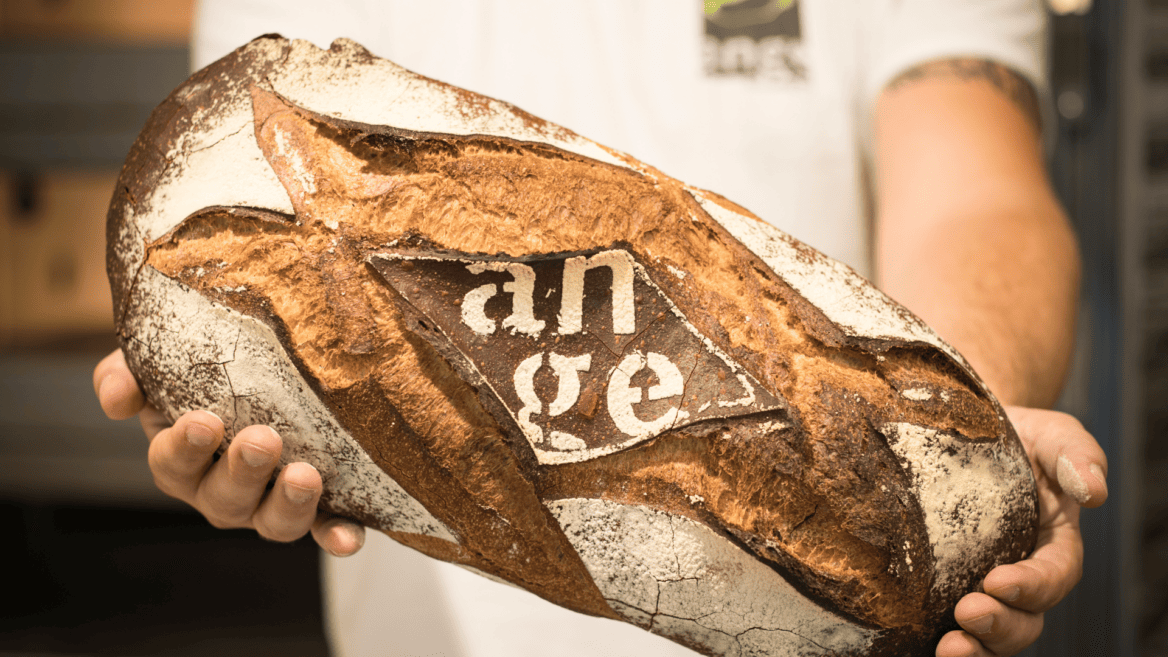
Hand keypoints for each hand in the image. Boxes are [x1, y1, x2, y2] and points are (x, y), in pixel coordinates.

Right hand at [93, 349, 364, 555]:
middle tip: (261, 440)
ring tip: (305, 476)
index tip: (203, 422)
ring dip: (289, 504)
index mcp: (183, 460)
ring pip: (274, 522)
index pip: (173, 464)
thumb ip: (124, 374)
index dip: (184, 448)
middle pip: (225, 498)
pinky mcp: (317, 509)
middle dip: (242, 472)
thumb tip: (119, 398)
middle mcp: (223, 492)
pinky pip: (325, 529)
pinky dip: (336, 536)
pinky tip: (349, 537)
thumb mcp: (158, 364)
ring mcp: (269, 505)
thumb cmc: (202, 372)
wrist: (264, 367)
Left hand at [936, 406, 1107, 655]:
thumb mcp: (1052, 434)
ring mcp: (978, 584)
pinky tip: (910, 638)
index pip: (1053, 576)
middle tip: (968, 614)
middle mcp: (1019, 574)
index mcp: (1052, 544)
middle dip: (1000, 626)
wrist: (958, 427)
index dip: (1031, 586)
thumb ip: (1076, 455)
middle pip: (1024, 619)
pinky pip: (940, 624)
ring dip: (973, 648)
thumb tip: (1094, 491)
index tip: (997, 582)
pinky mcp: (940, 586)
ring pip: (988, 635)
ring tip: (947, 647)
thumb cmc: (1014, 435)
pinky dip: (930, 638)